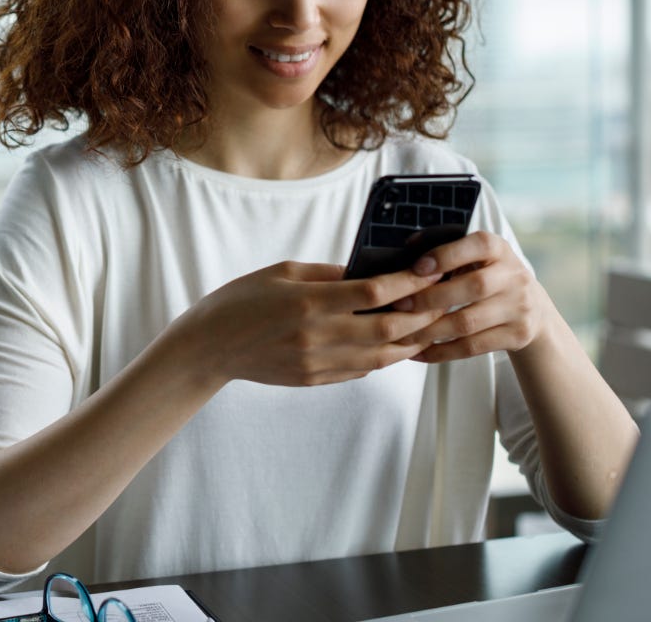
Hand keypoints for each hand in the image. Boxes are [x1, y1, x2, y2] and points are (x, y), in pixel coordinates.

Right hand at [173, 261, 447, 387]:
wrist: (209, 347)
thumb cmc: (240, 301)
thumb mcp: (281, 272)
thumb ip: (326, 273)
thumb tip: (366, 272)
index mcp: (308, 302)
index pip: (373, 292)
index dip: (409, 283)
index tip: (430, 272)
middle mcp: (317, 335)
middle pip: (387, 329)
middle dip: (421, 316)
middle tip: (441, 302)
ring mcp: (316, 362)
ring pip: (381, 357)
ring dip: (410, 343)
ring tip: (427, 328)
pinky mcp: (313, 379)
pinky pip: (360, 371)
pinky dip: (382, 358)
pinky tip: (392, 346)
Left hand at [393, 231, 552, 362]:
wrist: (533, 309)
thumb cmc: (487, 276)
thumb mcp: (476, 256)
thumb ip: (445, 246)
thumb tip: (410, 245)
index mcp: (499, 250)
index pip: (479, 245)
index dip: (447, 255)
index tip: (417, 268)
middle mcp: (514, 276)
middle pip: (473, 286)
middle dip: (431, 298)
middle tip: (399, 306)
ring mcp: (519, 307)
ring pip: (468, 322)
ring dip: (430, 330)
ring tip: (402, 334)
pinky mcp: (516, 335)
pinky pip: (472, 347)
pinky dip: (441, 352)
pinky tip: (418, 353)